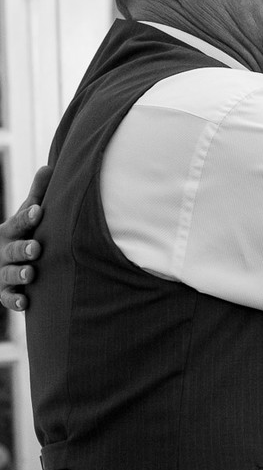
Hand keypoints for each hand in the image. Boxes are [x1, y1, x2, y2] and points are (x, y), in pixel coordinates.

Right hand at [0, 165, 50, 310]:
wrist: (1, 259)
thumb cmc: (23, 233)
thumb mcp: (26, 215)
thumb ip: (37, 196)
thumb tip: (49, 166)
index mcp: (10, 231)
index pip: (18, 222)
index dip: (27, 217)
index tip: (38, 211)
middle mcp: (4, 251)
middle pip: (13, 249)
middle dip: (23, 249)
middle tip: (36, 248)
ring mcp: (2, 272)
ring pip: (8, 274)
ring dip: (18, 274)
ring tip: (30, 274)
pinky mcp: (4, 291)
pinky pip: (7, 297)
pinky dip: (14, 301)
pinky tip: (24, 302)